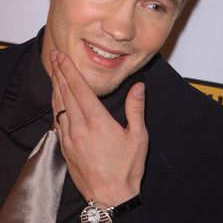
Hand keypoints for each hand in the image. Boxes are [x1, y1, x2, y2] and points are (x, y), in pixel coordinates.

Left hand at [50, 50, 147, 206]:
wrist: (110, 197)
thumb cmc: (126, 168)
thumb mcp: (138, 137)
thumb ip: (136, 108)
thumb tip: (138, 86)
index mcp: (97, 121)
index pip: (79, 88)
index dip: (69, 70)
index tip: (61, 57)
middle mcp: (79, 126)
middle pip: (65, 93)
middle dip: (59, 71)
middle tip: (53, 56)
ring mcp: (69, 137)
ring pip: (58, 105)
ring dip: (55, 86)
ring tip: (52, 71)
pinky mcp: (65, 146)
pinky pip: (56, 119)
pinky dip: (55, 104)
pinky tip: (55, 98)